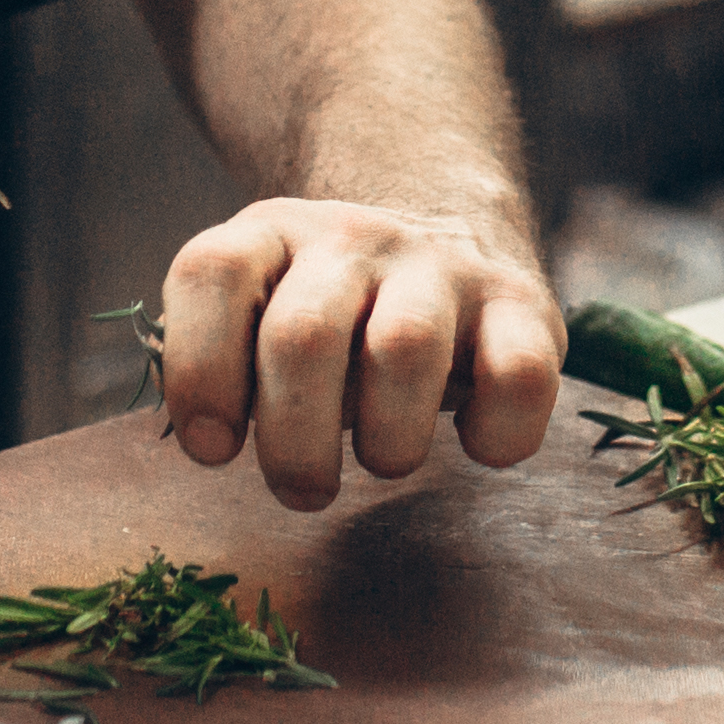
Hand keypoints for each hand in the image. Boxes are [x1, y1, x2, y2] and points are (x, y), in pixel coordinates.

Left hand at [150, 198, 562, 508]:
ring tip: (384, 459)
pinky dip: (493, 436)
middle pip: (302, 335)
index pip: (213, 273)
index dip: (200, 371)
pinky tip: (472, 443)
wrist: (450, 240)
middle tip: (304, 488)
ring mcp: (441, 265)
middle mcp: (353, 237)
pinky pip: (517, 376)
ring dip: (387, 442)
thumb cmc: (336, 319)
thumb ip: (224, 363)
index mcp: (271, 234)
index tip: (213, 449)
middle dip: (294, 444)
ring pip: (404, 349)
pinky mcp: (522, 304)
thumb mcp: (262, 315)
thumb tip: (213, 437)